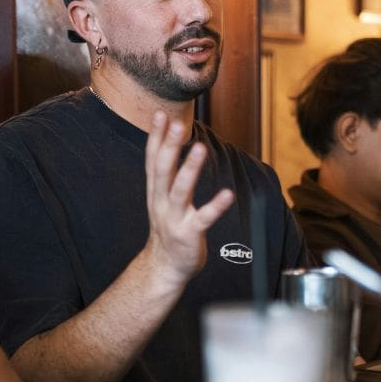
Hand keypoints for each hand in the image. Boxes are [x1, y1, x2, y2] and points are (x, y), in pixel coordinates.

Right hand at [143, 110, 234, 286]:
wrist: (164, 267)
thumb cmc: (168, 227)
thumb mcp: (161, 197)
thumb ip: (167, 171)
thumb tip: (171, 138)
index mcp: (155, 191)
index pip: (152, 159)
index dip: (156, 137)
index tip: (160, 114)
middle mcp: (160, 202)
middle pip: (162, 170)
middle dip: (168, 146)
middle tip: (176, 123)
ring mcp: (174, 218)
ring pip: (180, 190)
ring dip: (189, 169)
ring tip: (199, 148)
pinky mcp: (189, 234)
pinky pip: (204, 218)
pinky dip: (216, 206)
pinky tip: (228, 194)